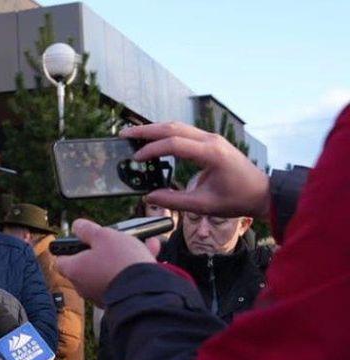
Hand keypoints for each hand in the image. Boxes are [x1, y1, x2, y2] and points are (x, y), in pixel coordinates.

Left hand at [55, 219, 160, 303]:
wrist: (144, 290)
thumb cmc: (120, 263)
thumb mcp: (102, 235)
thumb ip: (87, 229)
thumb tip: (77, 226)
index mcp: (74, 269)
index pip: (61, 259)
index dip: (69, 248)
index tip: (79, 240)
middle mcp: (83, 285)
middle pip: (86, 264)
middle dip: (100, 250)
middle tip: (111, 240)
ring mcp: (99, 294)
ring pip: (107, 270)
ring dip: (119, 257)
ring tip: (137, 243)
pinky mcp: (117, 299)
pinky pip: (121, 279)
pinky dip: (130, 268)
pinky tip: (148, 254)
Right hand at [121, 122, 270, 220]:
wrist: (262, 192)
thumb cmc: (237, 199)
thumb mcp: (203, 205)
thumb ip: (174, 201)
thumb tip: (149, 197)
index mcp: (211, 154)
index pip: (174, 144)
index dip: (152, 150)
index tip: (136, 159)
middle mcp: (211, 140)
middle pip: (173, 128)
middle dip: (147, 130)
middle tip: (125, 134)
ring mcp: (212, 139)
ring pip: (178, 126)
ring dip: (155, 129)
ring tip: (134, 134)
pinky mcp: (211, 142)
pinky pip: (185, 132)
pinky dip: (166, 134)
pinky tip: (154, 140)